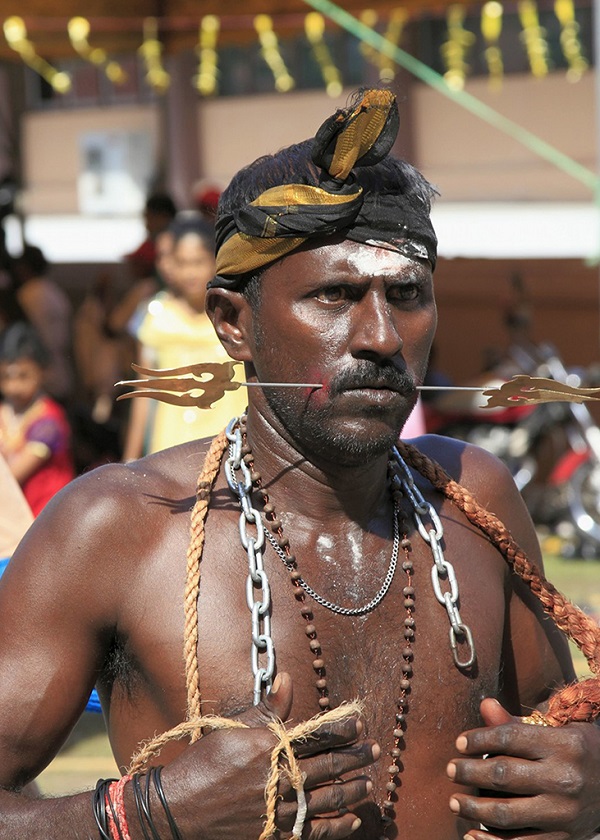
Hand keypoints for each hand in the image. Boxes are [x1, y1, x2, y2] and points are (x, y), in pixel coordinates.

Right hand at [162, 673, 379, 839]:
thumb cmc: (202, 765)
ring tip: (368, 783)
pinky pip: (315, 833)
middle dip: (355, 757)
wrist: (176, 812)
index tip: (358, 723)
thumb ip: (267, 708)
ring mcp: (279, 811)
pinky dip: (337, 827)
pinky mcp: (275, 835)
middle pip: (328, 767)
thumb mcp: (232, 729)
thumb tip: (289, 680)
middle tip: (374, 751)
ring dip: (352, 791)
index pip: (316, 735)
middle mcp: (279, 780)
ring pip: (328, 801)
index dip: (341, 729)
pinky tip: (351, 821)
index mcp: (270, 749)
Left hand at [446, 698, 599, 839]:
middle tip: (450, 770)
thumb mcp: (558, 732)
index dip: (479, 739)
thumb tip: (485, 705)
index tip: (459, 743)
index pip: (510, 738)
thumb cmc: (577, 753)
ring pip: (506, 813)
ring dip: (473, 808)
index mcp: (564, 745)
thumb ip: (519, 724)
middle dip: (468, 772)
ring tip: (454, 801)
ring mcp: (565, 814)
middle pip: (502, 775)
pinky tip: (472, 834)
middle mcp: (565, 779)